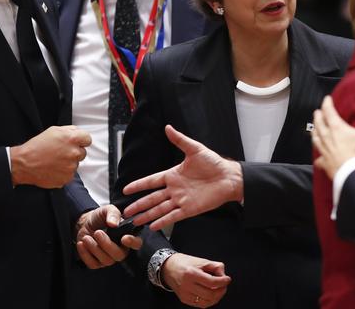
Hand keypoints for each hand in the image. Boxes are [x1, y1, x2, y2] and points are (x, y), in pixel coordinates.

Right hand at [10, 125, 90, 187]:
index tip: (75, 143)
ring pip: (75, 164)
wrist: (24, 163)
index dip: (81, 141)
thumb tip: (78, 133)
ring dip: (68, 163)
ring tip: (54, 161)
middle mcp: (74, 153)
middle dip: (74, 152)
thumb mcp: (54, 130)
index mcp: (72, 139)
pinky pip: (69, 174)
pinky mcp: (67, 178)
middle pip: (82, 153)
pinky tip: (53, 168)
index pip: (88, 139)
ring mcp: (71, 167)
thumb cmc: (37, 146)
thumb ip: (70, 130)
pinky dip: (63, 172)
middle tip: (60, 153)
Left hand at [75, 205, 142, 268]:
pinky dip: (85, 254)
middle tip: (97, 232)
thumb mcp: (107, 210)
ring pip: (106, 260)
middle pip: (119, 255)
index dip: (133, 242)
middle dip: (106, 244)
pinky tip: (82, 244)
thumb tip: (114, 223)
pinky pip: (93, 264)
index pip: (136, 243)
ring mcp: (109, 257)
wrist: (85, 223)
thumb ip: (113, 214)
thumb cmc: (100, 217)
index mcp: (127, 236)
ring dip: (94, 248)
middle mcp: (120, 249)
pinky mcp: (97, 262)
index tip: (124, 238)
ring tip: (86, 237)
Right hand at [122, 125, 242, 229]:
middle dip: (138, 205)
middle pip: (152, 198)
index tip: (126, 189)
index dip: (138, 185)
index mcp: (173, 175)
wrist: (229, 177)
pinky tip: (152, 226)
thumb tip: (168, 127)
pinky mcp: (189, 209)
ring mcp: (181, 200)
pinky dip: (162, 221)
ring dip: (147, 215)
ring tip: (135, 221)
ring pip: (159, 209)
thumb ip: (180, 140)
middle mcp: (174, 189)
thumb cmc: (214, 163)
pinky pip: (172, 216)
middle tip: (125, 212)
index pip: (151, 181)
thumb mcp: (195, 149)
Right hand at [162, 253, 230, 307]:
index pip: (212, 282)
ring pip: (207, 302)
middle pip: (210, 294)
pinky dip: (209, 301)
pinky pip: (201, 304)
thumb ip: (214, 266)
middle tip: (224, 285)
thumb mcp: (200, 260)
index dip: (223, 281)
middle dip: (221, 290)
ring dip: (217, 297)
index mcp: (191, 273)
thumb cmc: (185, 263)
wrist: (168, 268)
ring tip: (219, 290)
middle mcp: (187, 285)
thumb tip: (223, 274)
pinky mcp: (184, 299)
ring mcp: (185, 294)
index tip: (227, 279)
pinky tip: (212, 294)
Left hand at [312, 96, 354, 178]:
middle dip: (318, 116)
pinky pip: (319, 159)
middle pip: (319, 123)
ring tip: (314, 129)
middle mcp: (326, 137)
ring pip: (315, 138)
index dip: (327, 103)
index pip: (328, 111)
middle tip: (317, 111)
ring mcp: (324, 149)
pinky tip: (318, 158)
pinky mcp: (324, 162)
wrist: (350, 172)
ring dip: (314, 132)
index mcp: (336, 127)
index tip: (327, 98)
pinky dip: (318, 157)